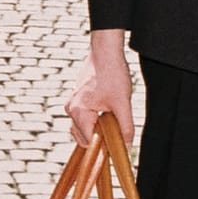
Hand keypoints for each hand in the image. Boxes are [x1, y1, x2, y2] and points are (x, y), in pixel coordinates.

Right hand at [65, 30, 133, 144]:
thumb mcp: (122, 103)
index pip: (87, 142)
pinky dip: (94, 120)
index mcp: (78, 111)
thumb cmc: (112, 74)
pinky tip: (107, 110)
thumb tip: (127, 147)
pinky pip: (83, 118)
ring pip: (82, 128)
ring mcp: (72, 103)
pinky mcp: (76, 99)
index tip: (115, 142)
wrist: (105, 52)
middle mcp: (70, 109)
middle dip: (98, 137)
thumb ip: (125, 127)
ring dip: (96, 128)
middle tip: (114, 127)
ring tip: (111, 116)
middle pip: (82, 137)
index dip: (102, 145)